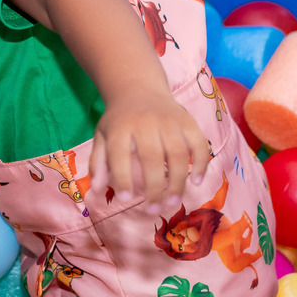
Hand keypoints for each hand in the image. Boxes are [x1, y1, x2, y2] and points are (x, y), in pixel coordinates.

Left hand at [88, 90, 210, 209]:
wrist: (138, 86)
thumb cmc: (119, 119)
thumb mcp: (102, 136)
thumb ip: (98, 163)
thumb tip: (97, 191)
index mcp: (120, 127)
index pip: (119, 155)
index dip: (122, 179)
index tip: (125, 200)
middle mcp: (144, 122)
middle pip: (152, 157)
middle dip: (154, 188)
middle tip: (152, 210)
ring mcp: (168, 120)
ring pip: (177, 153)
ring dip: (177, 181)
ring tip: (173, 202)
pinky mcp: (187, 119)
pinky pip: (198, 142)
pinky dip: (200, 162)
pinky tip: (196, 181)